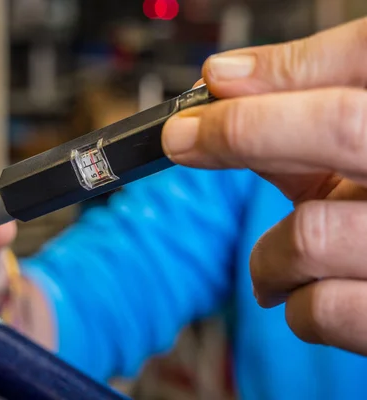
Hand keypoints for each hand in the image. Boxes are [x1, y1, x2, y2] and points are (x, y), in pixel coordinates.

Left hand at [162, 17, 366, 354]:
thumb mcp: (356, 159)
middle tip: (183, 138)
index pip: (364, 57)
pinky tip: (304, 297)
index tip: (215, 81)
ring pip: (311, 235)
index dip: (283, 69)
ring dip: (269, 256)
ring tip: (277, 264)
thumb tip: (229, 83)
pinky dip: (294, 306)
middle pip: (340, 127)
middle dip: (242, 130)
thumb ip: (303, 121)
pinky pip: (322, 309)